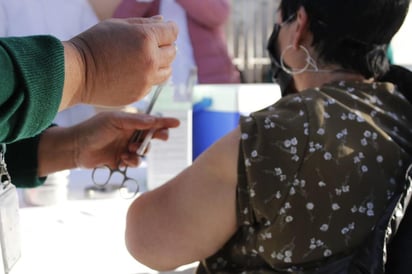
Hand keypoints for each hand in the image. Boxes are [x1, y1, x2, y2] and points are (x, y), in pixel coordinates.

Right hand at [62, 16, 177, 107]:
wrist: (77, 73)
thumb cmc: (93, 44)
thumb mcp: (117, 25)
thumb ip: (143, 23)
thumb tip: (162, 21)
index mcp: (146, 39)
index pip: (172, 32)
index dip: (169, 29)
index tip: (165, 29)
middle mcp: (150, 60)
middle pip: (172, 52)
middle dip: (165, 46)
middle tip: (152, 44)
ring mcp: (146, 79)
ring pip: (167, 71)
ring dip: (161, 64)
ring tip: (145, 60)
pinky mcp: (140, 93)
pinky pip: (153, 83)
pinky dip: (149, 77)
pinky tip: (134, 72)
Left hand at [74, 111, 179, 168]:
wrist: (76, 148)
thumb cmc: (94, 129)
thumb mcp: (115, 121)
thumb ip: (135, 121)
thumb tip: (154, 120)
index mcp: (130, 122)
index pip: (151, 121)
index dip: (164, 122)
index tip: (176, 123)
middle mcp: (130, 134)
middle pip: (152, 136)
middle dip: (157, 137)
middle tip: (161, 138)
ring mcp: (126, 147)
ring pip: (144, 151)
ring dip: (141, 151)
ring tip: (130, 150)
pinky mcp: (121, 160)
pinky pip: (135, 162)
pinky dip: (132, 161)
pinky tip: (123, 158)